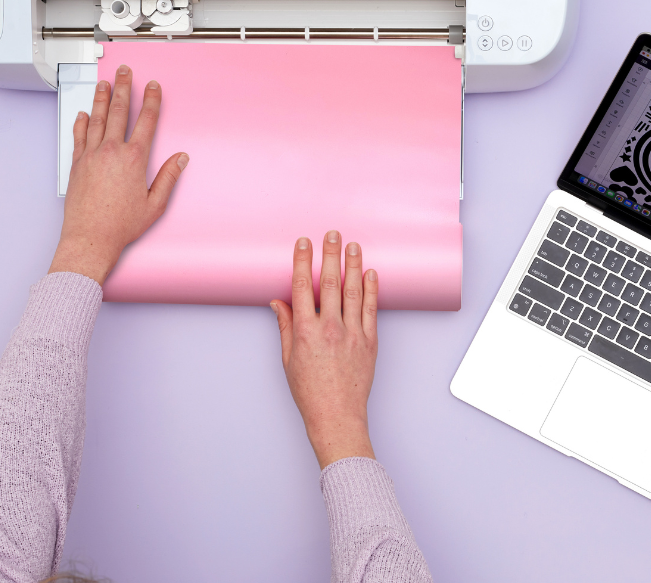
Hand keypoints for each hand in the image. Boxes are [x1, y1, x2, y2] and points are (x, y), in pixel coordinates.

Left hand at [48, 64, 187, 284]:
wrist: (90, 237)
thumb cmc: (120, 225)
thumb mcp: (155, 204)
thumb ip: (169, 177)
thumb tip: (180, 159)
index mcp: (134, 159)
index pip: (146, 121)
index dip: (151, 100)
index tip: (152, 86)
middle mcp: (111, 151)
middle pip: (120, 111)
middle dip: (125, 88)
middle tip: (126, 72)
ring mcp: (91, 155)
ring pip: (97, 118)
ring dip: (102, 98)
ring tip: (105, 83)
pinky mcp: (77, 164)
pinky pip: (79, 136)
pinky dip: (81, 122)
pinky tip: (83, 113)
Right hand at [272, 231, 378, 468]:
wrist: (337, 416)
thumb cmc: (310, 392)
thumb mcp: (288, 359)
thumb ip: (285, 326)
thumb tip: (278, 302)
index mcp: (305, 332)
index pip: (303, 286)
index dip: (303, 261)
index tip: (304, 243)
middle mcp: (330, 328)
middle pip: (331, 282)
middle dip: (331, 254)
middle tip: (332, 234)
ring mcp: (352, 334)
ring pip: (354, 291)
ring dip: (353, 264)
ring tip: (353, 245)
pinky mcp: (369, 341)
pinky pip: (371, 309)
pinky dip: (371, 289)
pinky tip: (370, 273)